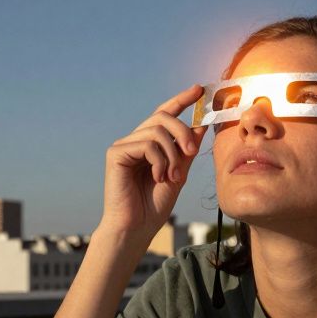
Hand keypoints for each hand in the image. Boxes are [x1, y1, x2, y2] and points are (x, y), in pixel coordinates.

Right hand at [100, 85, 208, 242]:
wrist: (137, 227)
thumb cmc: (154, 205)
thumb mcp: (179, 174)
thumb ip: (186, 150)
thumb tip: (201, 124)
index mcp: (149, 144)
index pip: (165, 114)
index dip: (182, 100)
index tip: (199, 90)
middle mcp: (135, 141)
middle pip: (163, 117)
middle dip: (183, 131)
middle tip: (192, 152)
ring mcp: (124, 146)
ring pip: (157, 131)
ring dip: (172, 154)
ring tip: (172, 176)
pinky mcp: (115, 153)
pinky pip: (147, 144)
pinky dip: (159, 161)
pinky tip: (157, 177)